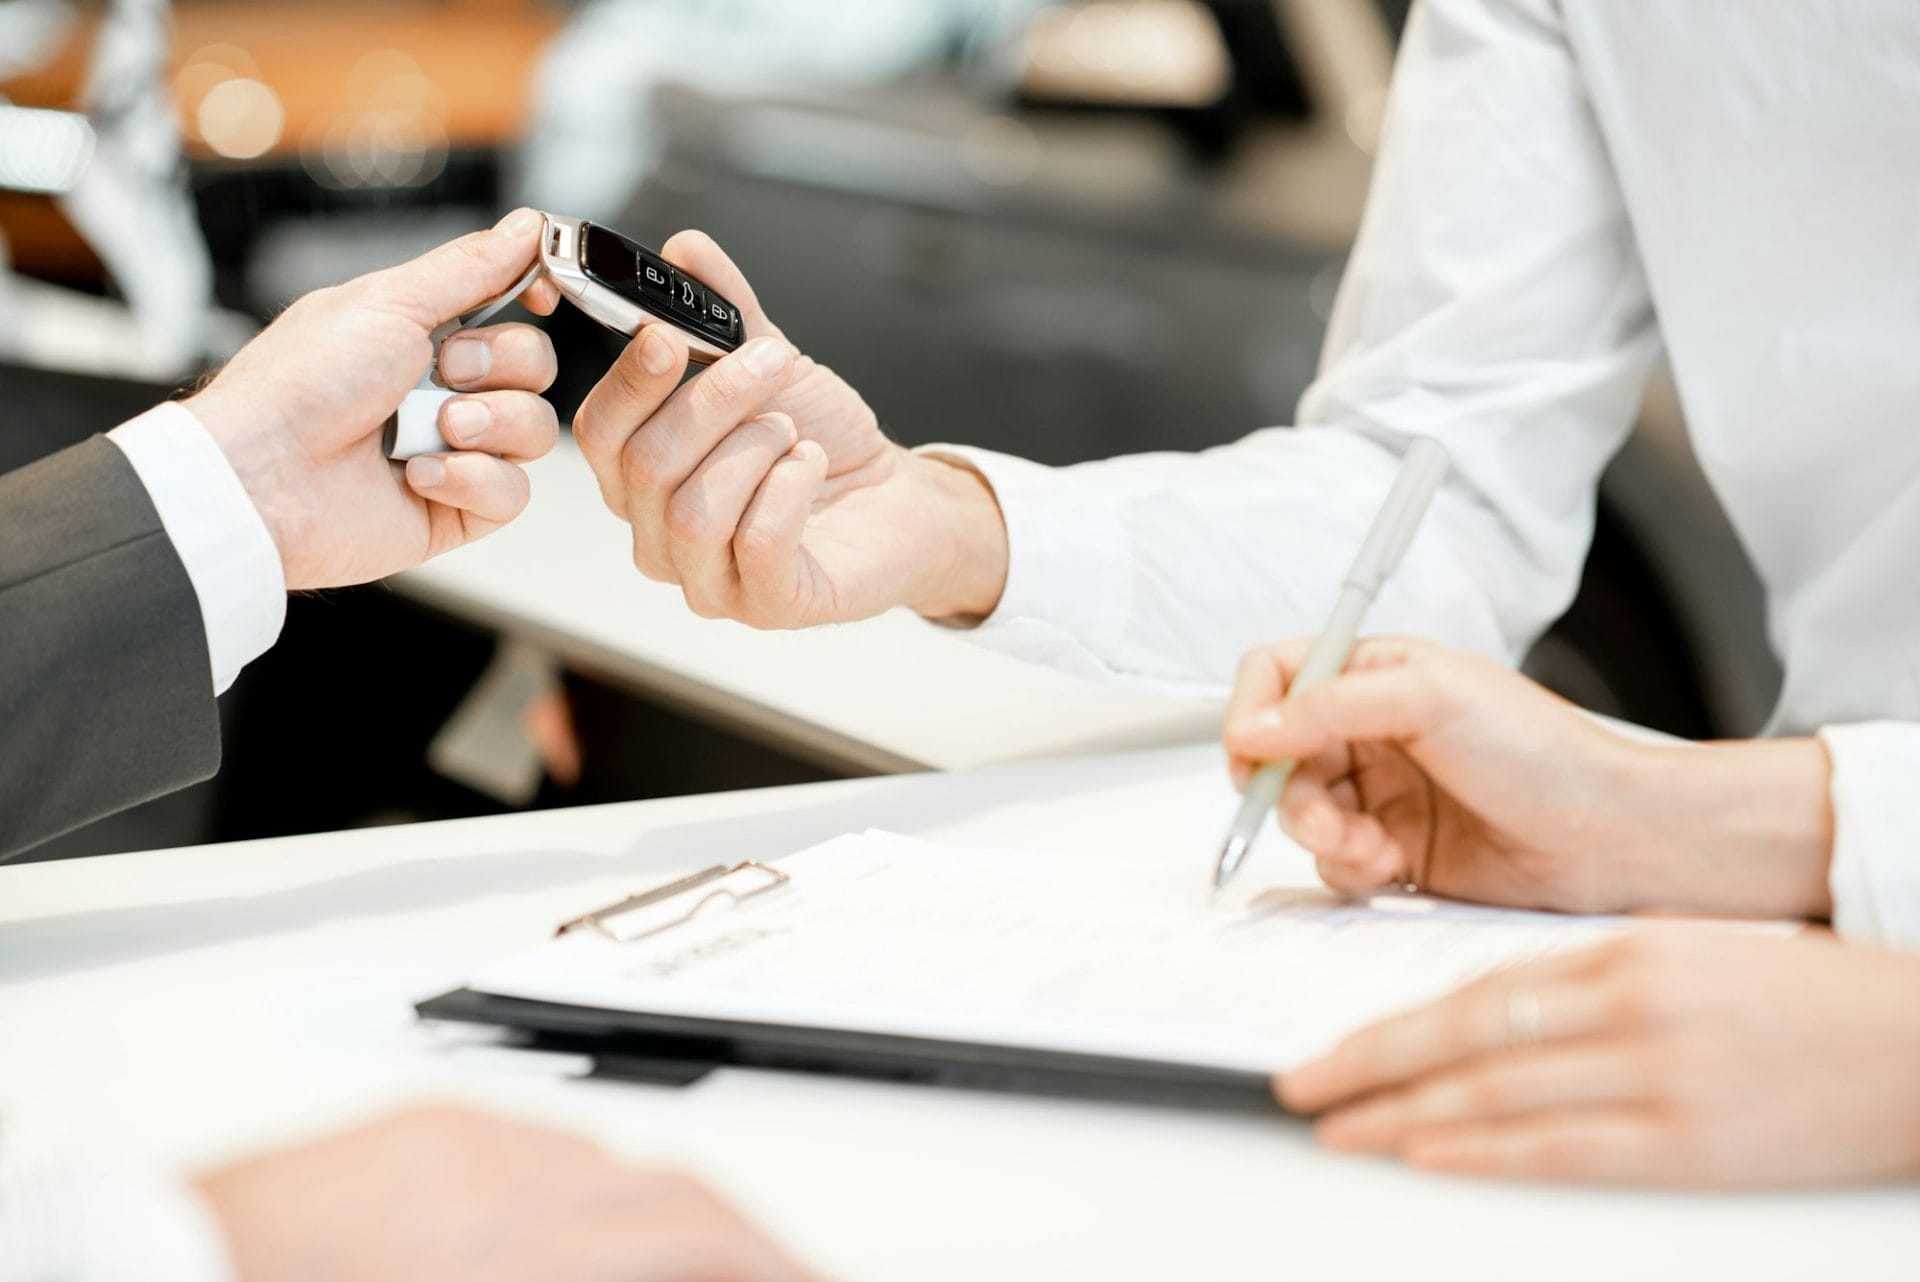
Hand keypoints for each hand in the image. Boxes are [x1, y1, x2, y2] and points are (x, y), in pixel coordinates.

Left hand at [185, 209, 564, 589]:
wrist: (264, 477)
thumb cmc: (300, 386)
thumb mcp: (388, 301)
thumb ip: (470, 267)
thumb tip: (527, 225)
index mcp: (423, 333)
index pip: (511, 307)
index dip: (531, 296)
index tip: (535, 295)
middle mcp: (444, 390)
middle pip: (535, 365)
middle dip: (498, 365)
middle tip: (443, 372)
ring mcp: (456, 449)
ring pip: (533, 429)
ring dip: (487, 424)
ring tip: (431, 430)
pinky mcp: (458, 507)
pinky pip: (513, 491)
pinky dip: (472, 480)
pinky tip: (418, 475)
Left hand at [198, 1104, 816, 1281]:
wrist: (169, 1262)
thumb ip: (585, 1274)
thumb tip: (658, 1266)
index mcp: (521, 1255)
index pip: (690, 1238)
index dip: (772, 1258)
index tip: (815, 1276)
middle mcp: (508, 1181)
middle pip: (673, 1189)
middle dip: (742, 1234)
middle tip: (779, 1266)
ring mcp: (471, 1137)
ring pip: (611, 1159)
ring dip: (657, 1210)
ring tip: (672, 1258)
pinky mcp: (431, 1118)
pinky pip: (542, 1140)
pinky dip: (580, 1184)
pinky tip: (570, 1225)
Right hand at [571, 231, 1007, 626]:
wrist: (896, 501)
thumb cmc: (821, 445)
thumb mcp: (769, 365)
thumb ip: (722, 312)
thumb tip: (685, 250)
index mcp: (642, 481)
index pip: (599, 435)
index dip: (629, 380)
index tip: (669, 332)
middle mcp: (660, 539)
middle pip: (647, 466)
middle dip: (713, 400)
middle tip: (770, 363)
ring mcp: (709, 581)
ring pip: (693, 510)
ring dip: (753, 448)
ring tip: (794, 431)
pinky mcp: (767, 605)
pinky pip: (758, 544)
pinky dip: (790, 489)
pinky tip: (812, 464)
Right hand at [1221, 636, 1833, 917]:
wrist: (1610, 839)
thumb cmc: (1546, 755)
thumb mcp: (1432, 698)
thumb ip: (1331, 705)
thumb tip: (1252, 727)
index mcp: (1378, 674)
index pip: (1278, 675)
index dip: (1252, 710)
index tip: (1253, 749)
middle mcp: (1371, 731)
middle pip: (1276, 754)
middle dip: (1288, 791)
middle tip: (1320, 814)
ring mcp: (1380, 793)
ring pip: (1299, 813)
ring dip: (1322, 833)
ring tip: (1369, 845)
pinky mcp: (1392, 851)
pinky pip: (1331, 863)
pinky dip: (1349, 868)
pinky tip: (1393, 864)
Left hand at [1279, 931, 1919, 1185]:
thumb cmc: (1811, 1000)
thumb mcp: (1688, 955)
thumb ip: (1592, 976)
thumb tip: (1495, 1009)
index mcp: (1626, 951)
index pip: (1477, 987)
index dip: (1393, 1020)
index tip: (1335, 1042)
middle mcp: (1630, 1008)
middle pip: (1466, 1038)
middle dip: (1368, 1064)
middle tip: (1299, 1084)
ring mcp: (1657, 1076)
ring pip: (1497, 1093)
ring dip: (1404, 1114)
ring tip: (1341, 1129)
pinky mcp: (1689, 1143)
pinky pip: (1562, 1149)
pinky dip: (1485, 1152)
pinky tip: (1428, 1154)